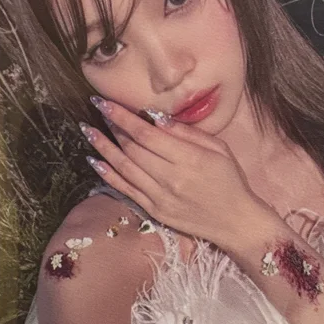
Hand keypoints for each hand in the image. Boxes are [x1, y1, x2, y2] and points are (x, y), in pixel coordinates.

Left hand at [81, 100, 266, 246]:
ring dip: (103, 148)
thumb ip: (187, 133)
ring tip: (88, 130)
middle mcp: (171, 178)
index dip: (123, 117)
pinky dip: (108, 175)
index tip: (106, 102)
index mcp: (189, 159)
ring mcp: (160, 197)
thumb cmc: (230, 180)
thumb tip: (157, 118)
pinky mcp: (155, 211)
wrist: (235, 221)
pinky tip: (94, 160)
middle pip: (133, 149)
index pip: (147, 134)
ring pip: (125, 168)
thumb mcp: (219, 149)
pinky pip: (126, 190)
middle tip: (99, 110)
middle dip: (112, 127)